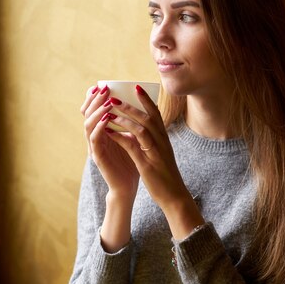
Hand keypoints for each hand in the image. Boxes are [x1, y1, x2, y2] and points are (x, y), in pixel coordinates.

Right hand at [80, 85, 139, 199]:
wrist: (130, 185)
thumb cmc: (131, 161)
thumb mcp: (131, 138)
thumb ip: (129, 123)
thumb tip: (138, 103)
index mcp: (103, 132)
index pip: (94, 110)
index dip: (95, 98)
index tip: (102, 84)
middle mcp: (96, 138)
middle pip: (88, 114)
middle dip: (95, 100)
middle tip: (103, 88)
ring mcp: (95, 147)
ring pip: (88, 125)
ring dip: (97, 111)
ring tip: (106, 101)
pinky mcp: (98, 158)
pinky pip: (95, 140)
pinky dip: (99, 128)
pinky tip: (106, 119)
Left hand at [104, 85, 203, 238]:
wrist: (174, 196)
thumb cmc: (165, 175)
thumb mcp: (160, 154)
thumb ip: (152, 141)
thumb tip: (140, 129)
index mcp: (164, 139)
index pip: (156, 114)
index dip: (146, 100)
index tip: (136, 88)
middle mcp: (162, 142)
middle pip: (148, 117)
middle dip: (131, 105)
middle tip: (115, 97)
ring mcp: (155, 152)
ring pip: (142, 129)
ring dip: (125, 118)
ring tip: (110, 111)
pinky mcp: (148, 164)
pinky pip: (133, 147)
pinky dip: (121, 137)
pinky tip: (109, 132)